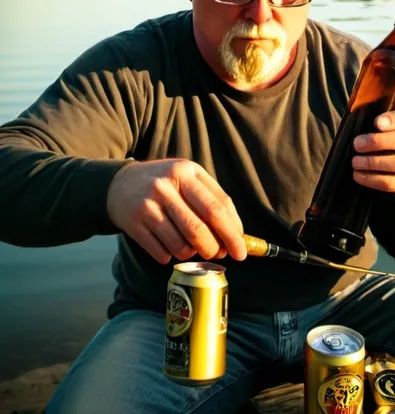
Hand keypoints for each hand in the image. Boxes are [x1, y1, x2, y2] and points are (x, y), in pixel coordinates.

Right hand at [106, 159, 246, 263]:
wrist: (119, 183)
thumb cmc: (165, 183)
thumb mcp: (188, 177)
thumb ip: (212, 199)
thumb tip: (234, 236)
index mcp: (186, 172)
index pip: (217, 207)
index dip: (232, 232)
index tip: (241, 250)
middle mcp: (166, 186)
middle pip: (199, 229)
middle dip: (214, 249)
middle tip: (219, 254)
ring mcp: (148, 205)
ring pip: (180, 245)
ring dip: (192, 254)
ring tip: (191, 247)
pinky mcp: (133, 223)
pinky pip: (161, 252)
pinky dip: (171, 256)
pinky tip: (170, 247)